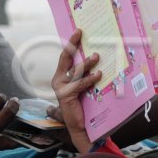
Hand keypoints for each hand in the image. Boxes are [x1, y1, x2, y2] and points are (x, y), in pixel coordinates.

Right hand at [50, 30, 102, 152]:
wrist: (80, 126)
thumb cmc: (83, 105)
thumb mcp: (83, 86)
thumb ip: (85, 74)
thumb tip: (96, 56)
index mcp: (60, 76)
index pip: (65, 56)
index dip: (71, 43)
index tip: (78, 31)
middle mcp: (58, 80)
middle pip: (65, 57)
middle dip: (73, 44)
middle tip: (80, 33)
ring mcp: (61, 87)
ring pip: (75, 70)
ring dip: (87, 62)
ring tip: (97, 56)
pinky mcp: (66, 95)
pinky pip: (80, 83)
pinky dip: (90, 78)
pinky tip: (99, 75)